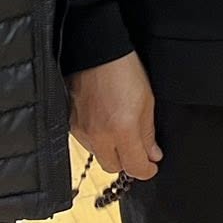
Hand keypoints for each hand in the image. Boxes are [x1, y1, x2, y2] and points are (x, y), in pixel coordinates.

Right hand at [67, 52, 160, 180]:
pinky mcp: (70, 124)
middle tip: (137, 149)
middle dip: (128, 161)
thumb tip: (152, 154)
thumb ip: (148, 133)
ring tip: (120, 131)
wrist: (97, 52)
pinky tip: (105, 124)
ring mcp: (82, 131)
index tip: (151, 166)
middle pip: (114, 167)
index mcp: (122, 129)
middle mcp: (99, 135)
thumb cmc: (123, 70)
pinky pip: (86, 142)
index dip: (146, 170)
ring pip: (99, 156)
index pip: (134, 167)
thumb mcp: (146, 101)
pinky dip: (98, 140)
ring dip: (111, 151)